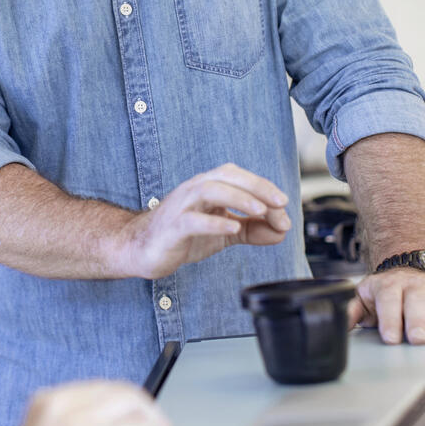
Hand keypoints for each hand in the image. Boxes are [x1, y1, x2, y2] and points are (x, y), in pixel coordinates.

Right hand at [121, 163, 290, 278]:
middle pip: (226, 176)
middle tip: (279, 203)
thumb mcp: (223, 231)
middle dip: (256, 187)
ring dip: (238, 198)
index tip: (283, 205)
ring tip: (259, 210)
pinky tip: (231, 229)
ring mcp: (181, 207)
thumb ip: (252, 229)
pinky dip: (214, 223)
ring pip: (209, 190)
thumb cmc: (181, 235)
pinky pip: (192, 220)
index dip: (263, 186)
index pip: (238, 176)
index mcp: (207, 187)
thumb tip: (282, 229)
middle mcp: (194, 190)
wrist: (141, 249)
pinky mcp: (172, 227)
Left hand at [348, 268, 424, 344]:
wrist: (402, 274)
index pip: (387, 299)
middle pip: (414, 300)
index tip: (390, 338)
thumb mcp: (364, 297)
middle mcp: (409, 285)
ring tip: (424, 338)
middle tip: (415, 338)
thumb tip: (341, 325)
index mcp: (386, 285)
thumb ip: (352, 311)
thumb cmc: (382, 292)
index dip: (389, 320)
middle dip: (415, 320)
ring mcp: (424, 290)